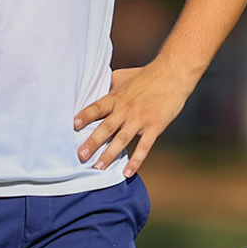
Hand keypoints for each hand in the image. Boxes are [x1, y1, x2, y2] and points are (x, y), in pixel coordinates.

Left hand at [74, 63, 193, 176]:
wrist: (173, 74)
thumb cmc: (147, 75)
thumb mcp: (123, 76)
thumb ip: (109, 85)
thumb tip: (94, 89)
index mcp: (117, 97)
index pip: (97, 107)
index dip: (85, 116)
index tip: (74, 125)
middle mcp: (126, 109)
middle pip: (106, 127)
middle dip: (92, 142)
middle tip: (80, 155)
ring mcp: (140, 119)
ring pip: (121, 140)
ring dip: (109, 155)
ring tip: (97, 167)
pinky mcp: (154, 126)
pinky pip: (143, 147)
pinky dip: (135, 161)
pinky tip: (127, 173)